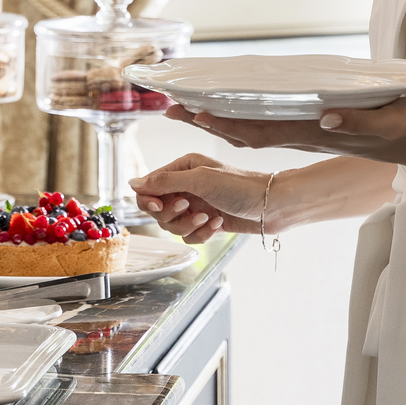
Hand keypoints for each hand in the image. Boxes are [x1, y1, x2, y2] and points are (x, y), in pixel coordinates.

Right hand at [127, 153, 270, 243]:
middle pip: (158, 210)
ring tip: (209, 217)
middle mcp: (186, 186)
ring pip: (173, 225)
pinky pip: (189, 236)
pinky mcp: (206, 222)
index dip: (148, 200)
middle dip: (172, 214)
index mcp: (182, 168)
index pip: (148, 187)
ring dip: (189, 225)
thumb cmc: (240, 186)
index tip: (158, 207)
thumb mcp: (199, 179)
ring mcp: (196, 205)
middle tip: (188, 208)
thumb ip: (164, 182)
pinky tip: (218, 224)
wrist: (272, 205)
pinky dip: (201, 233)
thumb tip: (133, 183)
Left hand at [161, 96, 405, 166]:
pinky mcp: (312, 129)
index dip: (227, 122)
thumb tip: (324, 116)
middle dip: (207, 119)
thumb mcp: (389, 121)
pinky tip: (228, 108)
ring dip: (217, 118)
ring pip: (252, 130)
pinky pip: (267, 126)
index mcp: (316, 132)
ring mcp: (306, 133)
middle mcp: (303, 135)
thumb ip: (356, 120)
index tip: (197, 112)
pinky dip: (241, 117)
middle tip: (171, 105)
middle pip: (244, 131)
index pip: (262, 130)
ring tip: (187, 106)